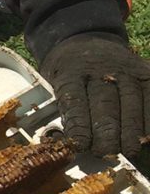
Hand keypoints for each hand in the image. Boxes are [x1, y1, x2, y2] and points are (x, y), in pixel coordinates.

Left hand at [40, 33, 149, 157]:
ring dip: (132, 130)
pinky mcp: (146, 72)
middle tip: (106, 153)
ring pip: (132, 103)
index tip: (81, 146)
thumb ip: (64, 108)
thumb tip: (69, 142)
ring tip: (129, 151)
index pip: (75, 101)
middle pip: (105, 104)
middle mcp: (99, 69)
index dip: (80, 126)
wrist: (85, 40)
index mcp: (70, 72)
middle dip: (107, 133)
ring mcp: (126, 70)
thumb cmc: (69, 71)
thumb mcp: (54, 81)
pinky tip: (148, 136)